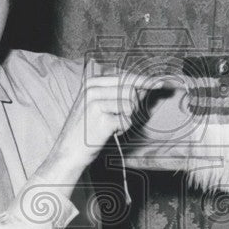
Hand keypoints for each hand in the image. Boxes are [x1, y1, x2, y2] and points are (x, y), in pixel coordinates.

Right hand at [41, 70, 166, 183]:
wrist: (68, 152)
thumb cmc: (85, 129)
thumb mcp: (96, 105)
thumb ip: (117, 94)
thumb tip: (144, 87)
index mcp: (91, 83)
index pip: (124, 77)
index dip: (144, 81)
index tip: (160, 83)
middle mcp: (92, 90)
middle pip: (130, 90)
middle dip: (133, 106)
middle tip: (121, 118)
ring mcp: (96, 104)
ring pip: (131, 104)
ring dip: (127, 118)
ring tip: (113, 125)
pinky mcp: (102, 120)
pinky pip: (127, 121)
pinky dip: (123, 129)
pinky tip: (110, 132)